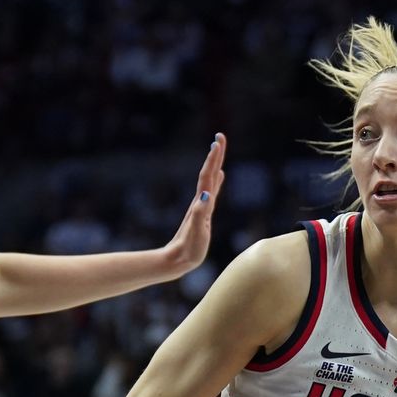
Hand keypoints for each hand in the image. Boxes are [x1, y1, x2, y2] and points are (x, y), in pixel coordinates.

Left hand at [163, 133, 226, 275]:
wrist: (176, 260)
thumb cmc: (188, 250)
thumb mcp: (195, 233)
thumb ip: (199, 215)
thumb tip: (205, 195)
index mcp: (201, 204)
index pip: (208, 176)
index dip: (214, 159)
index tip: (218, 140)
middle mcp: (201, 202)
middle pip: (209, 173)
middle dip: (216, 155)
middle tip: (221, 136)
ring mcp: (202, 207)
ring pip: (210, 180)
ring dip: (216, 164)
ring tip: (220, 150)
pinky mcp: (203, 214)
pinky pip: (212, 191)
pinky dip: (217, 180)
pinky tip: (220, 176)